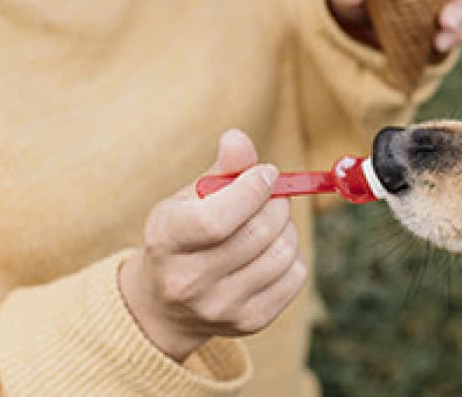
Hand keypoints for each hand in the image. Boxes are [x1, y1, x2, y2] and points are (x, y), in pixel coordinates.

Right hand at [118, 130, 306, 361]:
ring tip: (269, 222)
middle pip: (257, 234)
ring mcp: (220, 308)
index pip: (217, 219)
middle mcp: (187, 282)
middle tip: (272, 194)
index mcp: (165, 240)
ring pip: (283, 253)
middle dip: (276, 203)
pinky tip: (271, 250)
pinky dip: (293, 255)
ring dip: (286, 228)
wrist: (167, 305)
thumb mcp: (190, 198)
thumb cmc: (184, 235)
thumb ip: (221, 169)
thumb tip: (238, 138)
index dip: (252, 190)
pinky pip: (296, 276)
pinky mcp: (249, 322)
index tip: (265, 174)